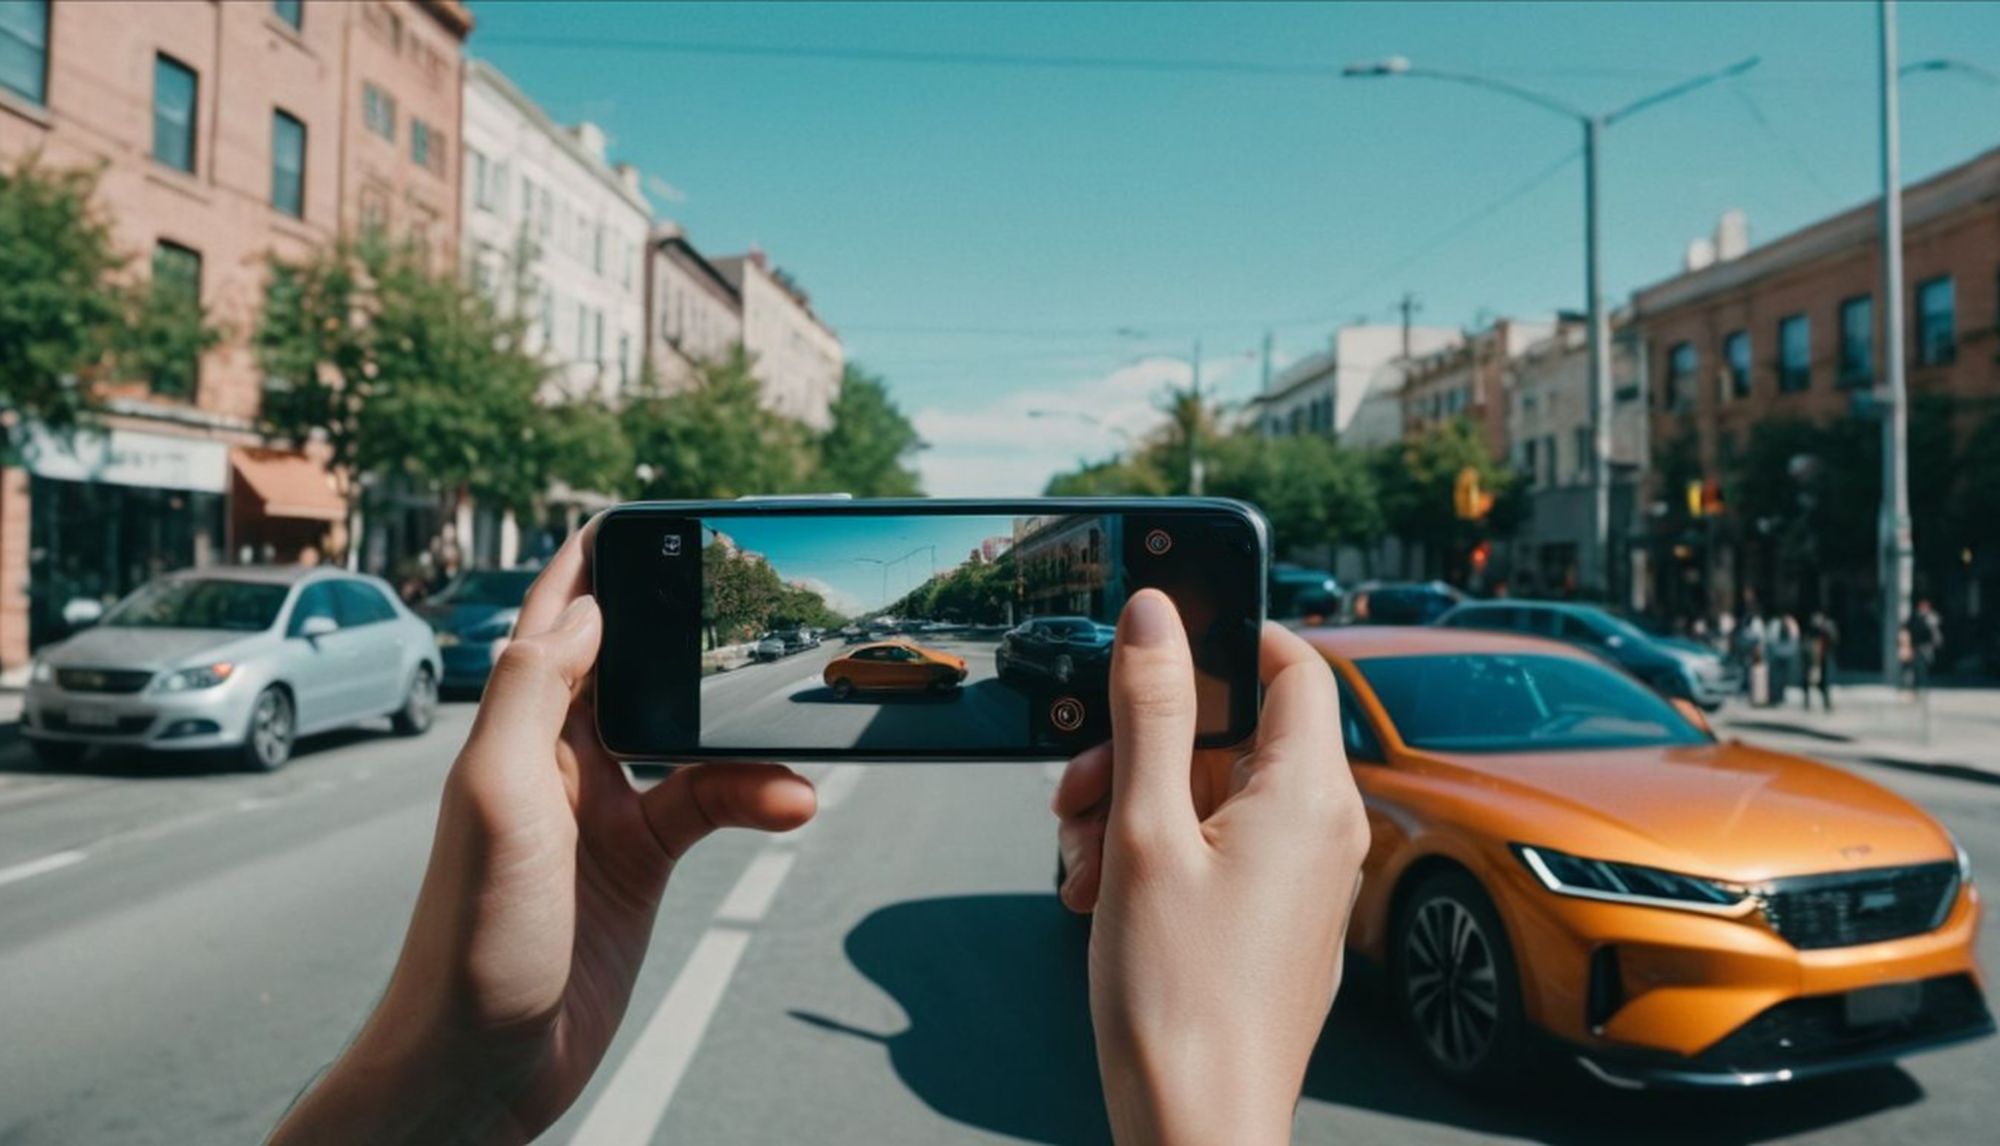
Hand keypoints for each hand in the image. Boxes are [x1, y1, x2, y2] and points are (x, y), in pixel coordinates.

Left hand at [270, 524, 816, 1144]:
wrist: (477, 1069)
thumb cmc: (468, 941)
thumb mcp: (496, 798)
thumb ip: (534, 694)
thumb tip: (589, 606)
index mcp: (512, 729)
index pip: (556, 620)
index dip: (596, 564)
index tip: (648, 517)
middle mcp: (555, 757)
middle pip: (631, 662)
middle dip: (684, 626)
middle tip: (746, 592)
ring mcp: (601, 810)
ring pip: (687, 734)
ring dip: (740, 728)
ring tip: (792, 712)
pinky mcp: (639, 864)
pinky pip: (712, 806)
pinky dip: (757, 798)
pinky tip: (796, 803)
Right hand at [1053, 591, 1367, 1145]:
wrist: (1196, 1126)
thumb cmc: (1178, 1000)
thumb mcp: (1145, 831)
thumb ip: (1152, 711)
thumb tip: (1157, 618)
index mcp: (1311, 796)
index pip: (1293, 664)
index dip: (1224, 639)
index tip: (1153, 649)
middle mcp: (1325, 833)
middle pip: (1235, 736)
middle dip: (1144, 749)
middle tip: (1081, 789)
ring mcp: (1305, 882)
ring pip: (1215, 797)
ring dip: (1136, 808)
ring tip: (1085, 862)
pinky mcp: (1278, 923)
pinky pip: (1220, 852)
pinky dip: (1159, 855)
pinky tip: (1104, 895)